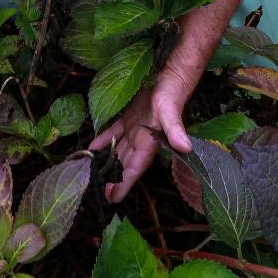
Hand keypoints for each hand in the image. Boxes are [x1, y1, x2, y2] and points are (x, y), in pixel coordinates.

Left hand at [88, 66, 195, 202]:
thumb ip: (175, 130)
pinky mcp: (130, 117)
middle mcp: (140, 140)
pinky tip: (92, 147)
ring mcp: (134, 130)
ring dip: (107, 162)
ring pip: (118, 150)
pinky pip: (114, 132)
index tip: (114, 198)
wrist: (171, 79)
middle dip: (113, 178)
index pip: (134, 169)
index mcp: (148, 144)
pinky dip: (103, 140)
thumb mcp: (170, 113)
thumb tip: (185, 148)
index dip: (124, 184)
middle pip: (124, 164)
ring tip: (94, 175)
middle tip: (99, 192)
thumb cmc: (170, 96)